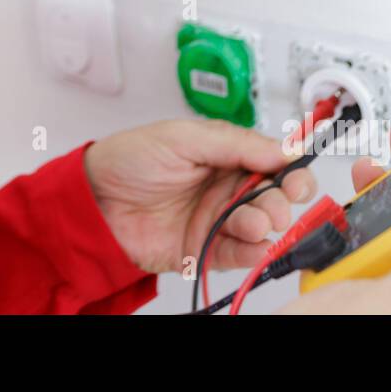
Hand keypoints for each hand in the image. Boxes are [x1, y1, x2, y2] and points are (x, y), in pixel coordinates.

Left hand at [84, 119, 315, 274]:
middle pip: (274, 196)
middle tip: (276, 204)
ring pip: (260, 227)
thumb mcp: (183, 137)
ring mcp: (217, 220)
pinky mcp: (205, 250)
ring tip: (254, 223)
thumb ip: (235, 143)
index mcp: (226, 155)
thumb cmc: (130, 159)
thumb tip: (284, 148)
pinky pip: (239, 255)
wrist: (94, 199)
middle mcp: (227, 187)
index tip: (296, 178)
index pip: (273, 163)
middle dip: (282, 201)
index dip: (291, 171)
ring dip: (266, 226)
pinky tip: (255, 247)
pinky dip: (252, 254)